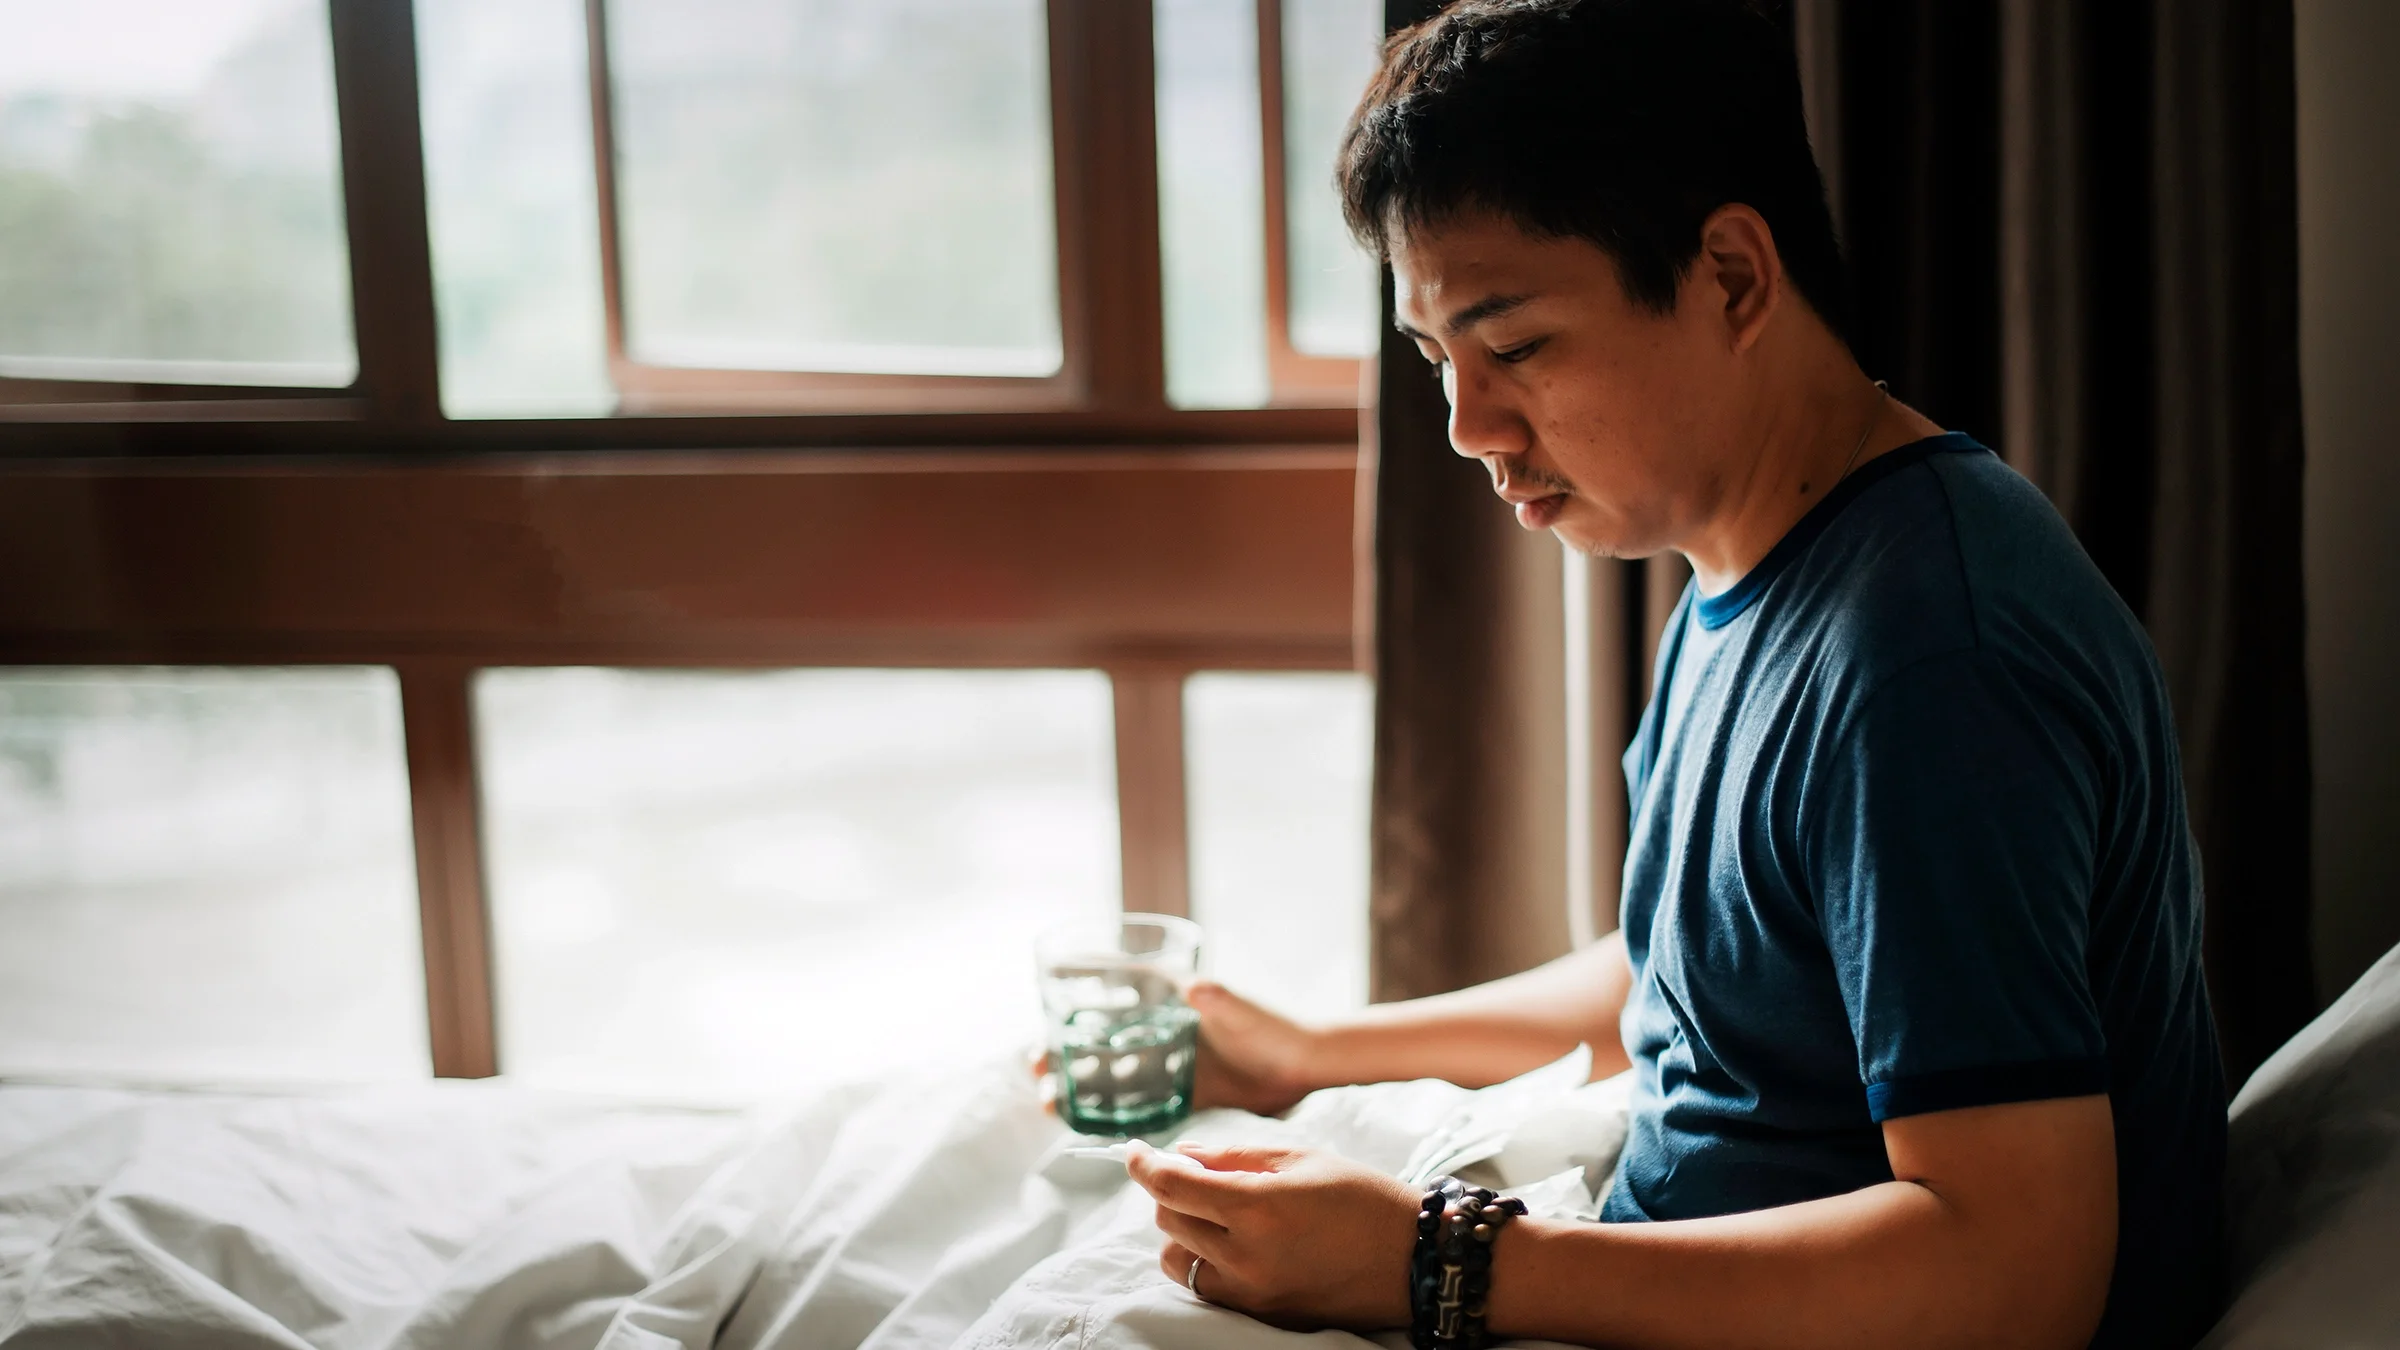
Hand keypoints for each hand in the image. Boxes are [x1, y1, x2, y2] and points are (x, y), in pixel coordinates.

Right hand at [1029, 981, 1324, 1118]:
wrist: (1307, 1066)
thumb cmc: (1276, 1029)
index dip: (1071, 1014)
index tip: (1045, 1030)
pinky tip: (1084, 1124)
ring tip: (1051, 1104)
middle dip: (1063, 1054)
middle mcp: (1162, 1034)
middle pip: (1098, 1041)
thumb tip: (1196, 987)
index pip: (1108, 1004)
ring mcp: (1169, 1066)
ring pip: (1110, 1075)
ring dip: (1078, 1086)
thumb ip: (1220, 1001)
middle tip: (1039, 1074)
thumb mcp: (1244, 1011)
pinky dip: (1108, 1111)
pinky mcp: (1182, 1095)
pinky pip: (1136, 1104)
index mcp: (1169, 1006)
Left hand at [1126, 1140, 1417, 1329]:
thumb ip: (1234, 1156)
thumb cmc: (1363, 1198)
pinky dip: (1203, 1262)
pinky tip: (1230, 1244)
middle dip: (1170, 1189)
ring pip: (1177, 1259)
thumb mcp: (1302, 1159)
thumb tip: (1182, 1155)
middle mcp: (1247, 1255)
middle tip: (1194, 1173)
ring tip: (1215, 1213)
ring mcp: (1252, 1292)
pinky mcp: (1262, 1315)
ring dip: (1182, 1230)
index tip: (1134, 1151)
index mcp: (1259, 1206)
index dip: (1142, 1163)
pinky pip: (1205, 1287)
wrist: (1413, 1260)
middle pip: (1169, 1219)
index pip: (1172, 1185)